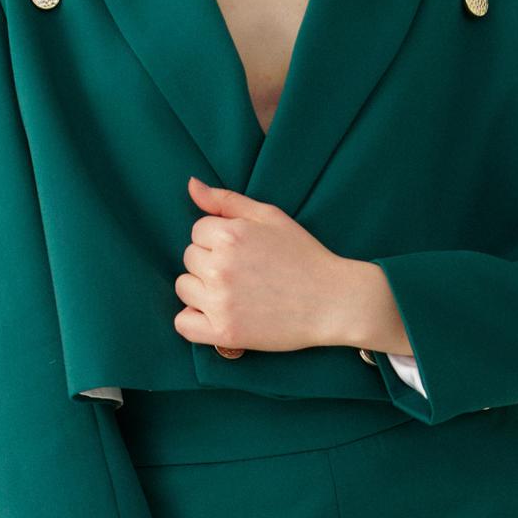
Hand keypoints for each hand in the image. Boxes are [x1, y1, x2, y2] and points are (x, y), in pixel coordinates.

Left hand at [174, 175, 371, 358]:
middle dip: (211, 261)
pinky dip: (194, 319)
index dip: (219, 240)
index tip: (243, 251)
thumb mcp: (270, 216)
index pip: (197, 231)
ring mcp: (220, 302)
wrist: (334, 301)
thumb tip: (191, 185)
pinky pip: (183, 324)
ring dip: (202, 289)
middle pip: (189, 258)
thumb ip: (227, 200)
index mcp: (230, 235)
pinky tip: (217, 314)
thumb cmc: (304, 255)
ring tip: (234, 292)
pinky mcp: (224, 332)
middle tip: (244, 272)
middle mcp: (220, 267)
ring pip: (183, 288)